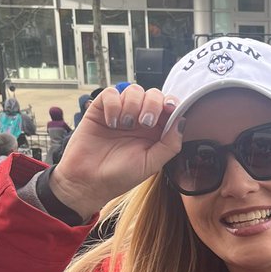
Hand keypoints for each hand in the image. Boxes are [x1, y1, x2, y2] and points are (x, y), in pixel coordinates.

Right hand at [50, 85, 180, 218]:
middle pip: (153, 94)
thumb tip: (182, 121)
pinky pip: (110, 93)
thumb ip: (169, 144)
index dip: (171, 103)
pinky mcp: (101, 109)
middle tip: (144, 123)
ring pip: (133, 90)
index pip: (168, 108)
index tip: (170, 109)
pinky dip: (113, 104)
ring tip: (124, 125)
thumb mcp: (151, 164)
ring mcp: (120, 113)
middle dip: (152, 104)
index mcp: (155, 132)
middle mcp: (139, 119)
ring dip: (132, 105)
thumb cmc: (120, 176)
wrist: (88, 181)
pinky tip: (110, 122)